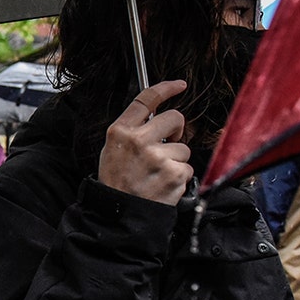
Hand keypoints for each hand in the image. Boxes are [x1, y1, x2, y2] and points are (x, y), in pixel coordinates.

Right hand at [98, 80, 191, 205]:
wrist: (119, 214)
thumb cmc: (116, 182)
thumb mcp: (112, 150)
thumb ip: (132, 131)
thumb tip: (157, 117)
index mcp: (120, 132)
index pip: (146, 100)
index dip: (166, 89)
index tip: (178, 86)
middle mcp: (138, 141)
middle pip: (174, 118)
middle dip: (176, 130)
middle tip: (167, 145)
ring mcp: (157, 157)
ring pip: (183, 148)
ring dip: (176, 160)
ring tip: (157, 174)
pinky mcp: (174, 173)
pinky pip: (187, 168)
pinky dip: (179, 177)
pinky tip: (163, 184)